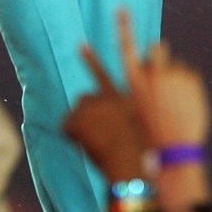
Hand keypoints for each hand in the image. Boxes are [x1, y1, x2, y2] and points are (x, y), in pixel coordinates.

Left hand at [62, 45, 144, 183]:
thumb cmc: (142, 154)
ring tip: (98, 142)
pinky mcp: (78, 118)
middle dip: (86, 94)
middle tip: (84, 67)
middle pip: (85, 97)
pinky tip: (88, 145)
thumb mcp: (144, 130)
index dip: (92, 60)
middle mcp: (107, 96)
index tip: (81, 44)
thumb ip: (133, 119)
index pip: (106, 75)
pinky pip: (67, 128)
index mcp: (124, 98)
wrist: (132, 166)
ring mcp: (91, 105)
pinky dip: (73, 138)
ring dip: (82, 126)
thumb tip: (122, 123)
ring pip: (76, 113)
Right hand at [115, 9, 209, 149]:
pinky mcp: (191, 78)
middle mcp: (152, 72)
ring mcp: (173, 74)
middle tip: (164, 79)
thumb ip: (141, 85)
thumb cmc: (151, 134)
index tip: (121, 9)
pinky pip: (190, 74)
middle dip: (159, 57)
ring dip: (175, 76)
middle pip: (156, 48)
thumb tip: (150, 66)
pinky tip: (186, 105)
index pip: (125, 46)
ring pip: (175, 64)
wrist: (174, 151)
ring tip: (176, 102)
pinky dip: (188, 86)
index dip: (123, 26)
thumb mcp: (135, 110)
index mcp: (133, 80)